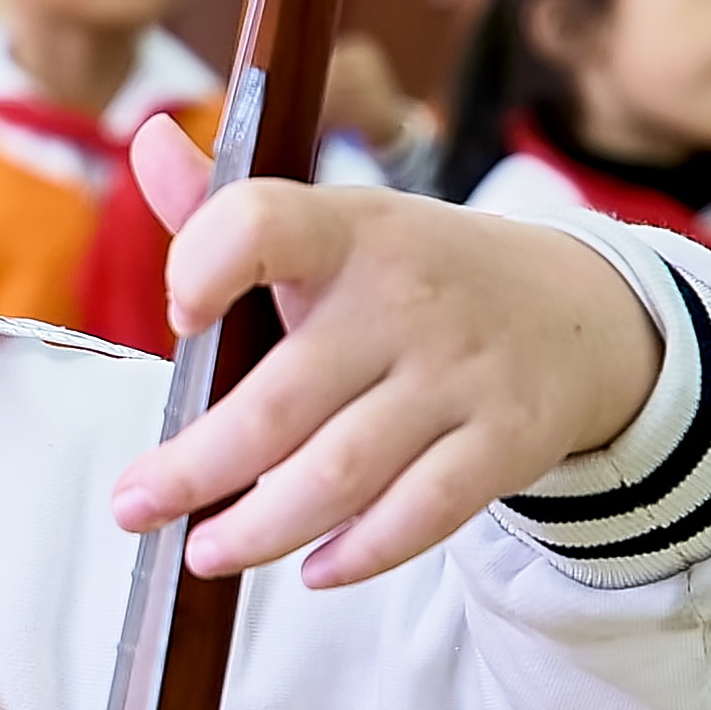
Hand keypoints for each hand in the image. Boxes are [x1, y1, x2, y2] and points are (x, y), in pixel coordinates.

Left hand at [106, 116, 667, 586]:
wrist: (575, 311)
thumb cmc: (415, 275)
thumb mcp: (337, 227)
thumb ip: (229, 209)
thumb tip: (148, 140)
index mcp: (348, 232)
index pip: (265, 223)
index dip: (205, 263)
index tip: (178, 318)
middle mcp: (404, 297)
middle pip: (280, 402)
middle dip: (194, 468)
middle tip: (135, 507)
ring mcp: (460, 373)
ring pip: (342, 472)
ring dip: (260, 528)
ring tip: (204, 551)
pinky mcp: (506, 440)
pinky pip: (423, 514)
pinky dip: (361, 553)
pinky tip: (312, 569)